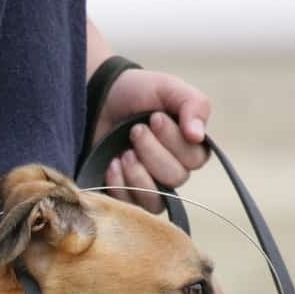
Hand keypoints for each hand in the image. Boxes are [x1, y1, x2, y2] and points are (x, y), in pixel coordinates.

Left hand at [93, 69, 212, 212]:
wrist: (97, 99)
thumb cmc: (136, 92)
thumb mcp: (168, 87)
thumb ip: (192, 104)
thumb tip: (198, 136)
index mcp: (189, 146)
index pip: (194, 159)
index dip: (173, 140)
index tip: (154, 117)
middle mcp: (172, 170)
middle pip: (176, 178)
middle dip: (152, 152)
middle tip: (135, 131)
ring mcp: (149, 185)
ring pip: (155, 198)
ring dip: (137, 173)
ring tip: (123, 151)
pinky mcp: (124, 196)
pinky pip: (130, 206)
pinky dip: (119, 184)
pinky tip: (111, 164)